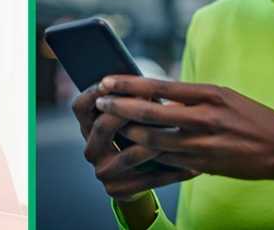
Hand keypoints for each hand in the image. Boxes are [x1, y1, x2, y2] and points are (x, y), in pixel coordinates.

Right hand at [72, 81, 199, 200]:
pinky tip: (193, 166)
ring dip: (155, 142)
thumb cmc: (139, 135)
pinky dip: (172, 172)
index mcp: (87, 127)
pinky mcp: (116, 190)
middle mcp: (91, 150)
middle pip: (103, 126)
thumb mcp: (130, 118)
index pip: (80, 106)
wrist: (138, 177)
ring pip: (129, 154)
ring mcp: (102, 172)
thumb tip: (150, 87)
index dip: (94, 93)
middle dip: (128, 111)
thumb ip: (133, 103)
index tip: (114, 82)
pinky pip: (148, 179)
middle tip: (154, 102)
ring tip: (179, 134)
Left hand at [96, 76, 273, 187]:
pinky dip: (147, 154)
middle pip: (151, 112)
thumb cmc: (252, 117)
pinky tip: (132, 150)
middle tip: (99, 102)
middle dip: (120, 107)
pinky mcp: (204, 165)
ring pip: (154, 139)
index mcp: (209, 94)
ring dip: (128, 133)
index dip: (129, 84)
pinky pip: (167, 160)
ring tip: (110, 127)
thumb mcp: (224, 96)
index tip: (107, 80)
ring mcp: (204, 144)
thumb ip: (191, 96)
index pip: (160, 85)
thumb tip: (156, 92)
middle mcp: (205, 117)